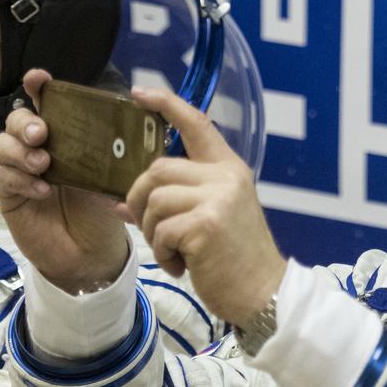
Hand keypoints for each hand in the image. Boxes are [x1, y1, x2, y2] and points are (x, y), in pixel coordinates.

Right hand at [0, 69, 128, 293]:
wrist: (92, 255)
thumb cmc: (101, 212)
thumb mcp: (112, 179)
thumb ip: (110, 156)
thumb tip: (125, 132)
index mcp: (64, 137)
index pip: (46, 104)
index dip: (37, 87)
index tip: (39, 79)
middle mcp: (38, 149)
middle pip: (17, 120)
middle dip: (25, 121)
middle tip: (42, 133)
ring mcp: (21, 171)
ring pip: (3, 145)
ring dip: (20, 150)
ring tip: (43, 164)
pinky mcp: (10, 196)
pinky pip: (5, 178)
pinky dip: (21, 179)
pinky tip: (41, 190)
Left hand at [118, 87, 285, 326]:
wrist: (264, 293)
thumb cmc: (236, 260)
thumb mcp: (211, 220)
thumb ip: (175, 203)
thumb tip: (122, 203)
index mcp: (229, 169)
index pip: (196, 123)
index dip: (166, 104)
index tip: (139, 93)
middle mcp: (225, 177)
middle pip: (157, 169)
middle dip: (140, 200)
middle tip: (152, 229)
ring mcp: (217, 198)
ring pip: (153, 199)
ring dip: (152, 232)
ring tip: (173, 252)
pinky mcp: (206, 224)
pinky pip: (160, 230)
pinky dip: (162, 253)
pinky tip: (181, 266)